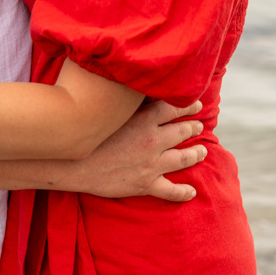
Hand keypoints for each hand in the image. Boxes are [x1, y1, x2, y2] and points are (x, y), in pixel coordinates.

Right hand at [60, 99, 205, 201]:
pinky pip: (171, 190)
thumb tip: (131, 82)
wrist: (73, 164)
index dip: (187, 105)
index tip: (196, 104)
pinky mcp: (146, 185)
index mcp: (144, 119)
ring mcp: (152, 164)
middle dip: (193, 127)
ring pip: (183, 158)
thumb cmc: (86, 132)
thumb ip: (124, 98)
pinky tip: (191, 192)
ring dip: (195, 154)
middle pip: (182, 131)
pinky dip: (183, 192)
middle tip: (199, 125)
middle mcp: (153, 140)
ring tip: (203, 151)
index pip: (173, 107)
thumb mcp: (108, 109)